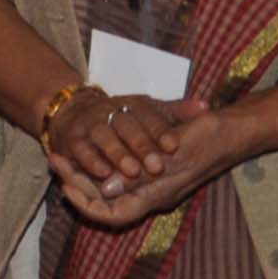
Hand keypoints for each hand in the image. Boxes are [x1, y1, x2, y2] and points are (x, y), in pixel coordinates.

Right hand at [43, 86, 178, 194]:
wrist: (75, 112)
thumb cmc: (123, 119)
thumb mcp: (151, 111)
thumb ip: (177, 112)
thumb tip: (205, 107)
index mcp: (132, 105)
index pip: (148, 115)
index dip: (160, 131)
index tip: (174, 146)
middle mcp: (109, 111)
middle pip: (126, 126)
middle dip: (141, 146)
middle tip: (157, 166)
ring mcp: (89, 125)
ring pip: (103, 137)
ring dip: (117, 155)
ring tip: (133, 172)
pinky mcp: (72, 139)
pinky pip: (81, 150)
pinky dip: (91, 162)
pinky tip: (103, 174)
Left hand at [53, 96, 272, 227]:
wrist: (231, 129)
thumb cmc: (207, 139)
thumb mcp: (175, 153)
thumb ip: (143, 173)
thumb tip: (108, 188)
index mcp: (158, 196)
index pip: (114, 215)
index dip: (86, 204)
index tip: (64, 185)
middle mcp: (152, 193)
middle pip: (106, 200)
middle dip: (77, 182)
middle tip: (54, 158)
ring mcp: (153, 182)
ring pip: (110, 186)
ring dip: (85, 172)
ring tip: (62, 153)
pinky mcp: (153, 168)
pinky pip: (120, 173)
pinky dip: (102, 163)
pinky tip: (87, 149)